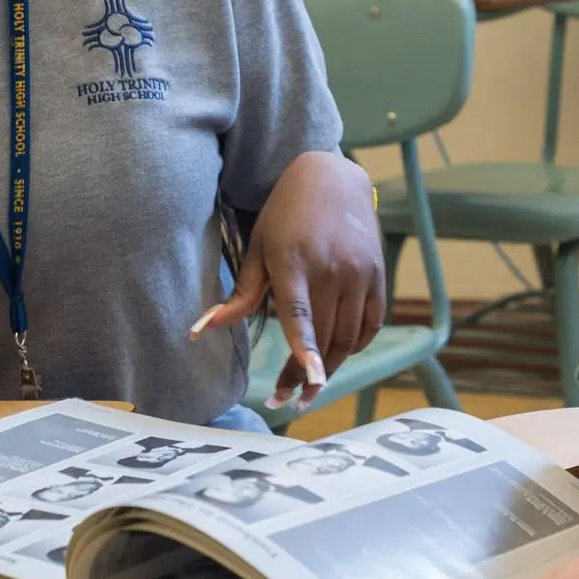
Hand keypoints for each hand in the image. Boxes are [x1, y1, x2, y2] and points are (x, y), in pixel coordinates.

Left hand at [191, 151, 384, 408]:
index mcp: (294, 261)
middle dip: (306, 375)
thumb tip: (200, 330)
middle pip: (323, 337)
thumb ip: (240, 295)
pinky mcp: (378, 275)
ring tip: (310, 384)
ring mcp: (359, 273)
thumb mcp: (257, 249)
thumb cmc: (285, 215)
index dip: (306, 349)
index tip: (312, 379)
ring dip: (330, 367)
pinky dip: (354, 345)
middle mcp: (331, 269)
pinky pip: (370, 325)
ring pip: (348, 338)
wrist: (333, 178)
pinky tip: (336, 354)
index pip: (301, 315)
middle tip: (287, 400)